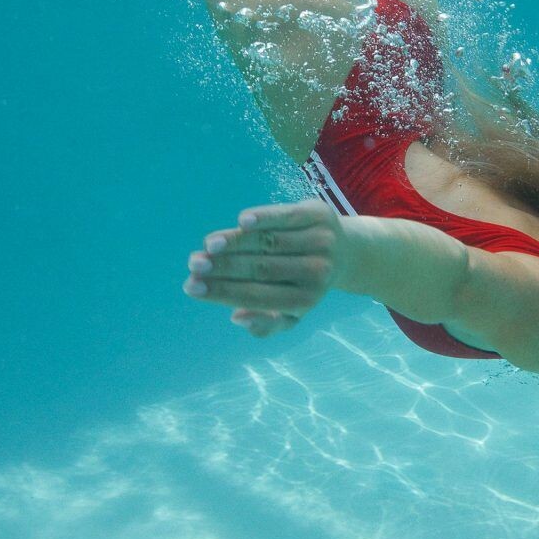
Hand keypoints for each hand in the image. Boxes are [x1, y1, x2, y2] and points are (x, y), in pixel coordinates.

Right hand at [184, 198, 342, 337]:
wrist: (346, 251)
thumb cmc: (304, 284)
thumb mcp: (290, 313)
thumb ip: (265, 324)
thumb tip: (237, 318)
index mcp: (305, 300)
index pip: (258, 296)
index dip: (223, 293)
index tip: (193, 287)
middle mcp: (316, 272)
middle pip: (261, 269)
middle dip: (223, 268)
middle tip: (194, 266)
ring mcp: (319, 241)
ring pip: (268, 242)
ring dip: (235, 243)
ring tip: (208, 246)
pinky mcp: (319, 214)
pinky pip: (287, 216)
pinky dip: (264, 218)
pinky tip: (242, 222)